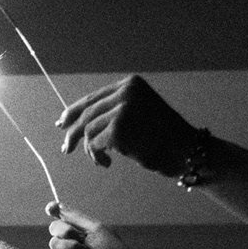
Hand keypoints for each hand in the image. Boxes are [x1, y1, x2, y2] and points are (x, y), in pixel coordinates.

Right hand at [48, 204, 147, 248]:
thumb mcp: (96, 229)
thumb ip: (76, 218)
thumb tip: (59, 206)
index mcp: (84, 228)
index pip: (63, 216)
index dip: (54, 210)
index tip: (50, 208)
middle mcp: (76, 240)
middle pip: (55, 228)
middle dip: (65, 231)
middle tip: (81, 238)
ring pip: (55, 243)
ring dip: (72, 246)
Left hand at [55, 75, 196, 175]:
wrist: (185, 149)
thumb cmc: (163, 137)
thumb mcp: (140, 113)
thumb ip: (115, 111)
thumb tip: (81, 122)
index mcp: (131, 84)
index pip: (94, 97)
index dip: (74, 111)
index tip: (62, 123)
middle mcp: (126, 92)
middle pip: (87, 113)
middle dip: (72, 132)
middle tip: (65, 148)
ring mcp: (122, 109)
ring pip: (88, 131)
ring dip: (89, 149)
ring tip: (100, 160)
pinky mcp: (118, 129)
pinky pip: (93, 145)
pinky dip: (95, 157)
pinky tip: (106, 164)